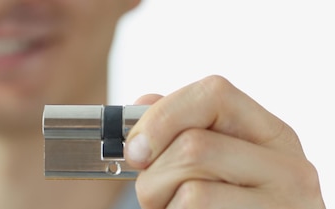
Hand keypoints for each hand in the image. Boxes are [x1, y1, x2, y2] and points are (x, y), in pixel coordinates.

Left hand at [126, 75, 325, 208]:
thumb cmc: (229, 205)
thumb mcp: (216, 165)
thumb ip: (183, 129)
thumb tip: (145, 103)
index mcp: (273, 135)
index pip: (215, 94)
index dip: (163, 116)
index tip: (136, 149)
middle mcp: (290, 166)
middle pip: (193, 146)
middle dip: (154, 174)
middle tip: (152, 194)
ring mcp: (284, 203)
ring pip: (192, 190)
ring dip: (161, 202)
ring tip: (173, 208)